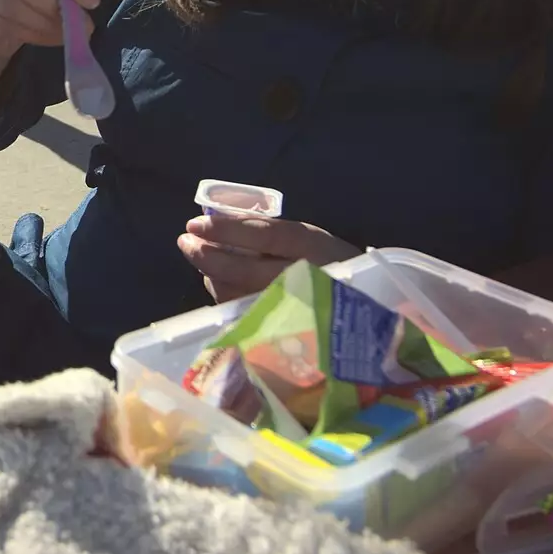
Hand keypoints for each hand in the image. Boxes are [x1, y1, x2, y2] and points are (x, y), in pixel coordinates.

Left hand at [177, 213, 360, 302]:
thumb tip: (219, 220)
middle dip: (207, 254)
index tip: (195, 223)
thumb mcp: (308, 238)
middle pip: (243, 268)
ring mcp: (288, 310)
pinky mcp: (277, 333)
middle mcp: (302, 279)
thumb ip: (269, 231)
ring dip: (210, 274)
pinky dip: (223, 293)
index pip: (267, 235)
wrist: (366, 313)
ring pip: (235, 293)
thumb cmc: (330, 265)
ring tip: (200, 256)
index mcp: (314, 248)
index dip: (228, 229)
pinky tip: (217, 279)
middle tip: (186, 242)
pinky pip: (239, 312)